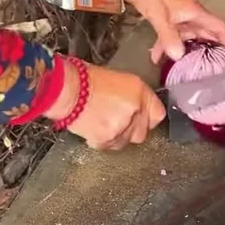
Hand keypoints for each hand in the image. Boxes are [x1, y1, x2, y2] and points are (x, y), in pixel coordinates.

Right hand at [45, 60, 164, 149]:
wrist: (66, 89)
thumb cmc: (87, 78)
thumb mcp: (120, 80)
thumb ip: (137, 96)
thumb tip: (142, 109)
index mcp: (139, 92)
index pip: (158, 114)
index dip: (149, 116)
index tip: (142, 116)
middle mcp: (134, 111)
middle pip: (143, 132)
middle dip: (133, 128)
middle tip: (118, 119)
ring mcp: (121, 128)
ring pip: (126, 141)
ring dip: (118, 135)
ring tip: (103, 120)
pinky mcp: (105, 141)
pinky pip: (111, 146)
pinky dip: (105, 140)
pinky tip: (95, 126)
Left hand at [99, 0, 224, 65]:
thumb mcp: (158, 15)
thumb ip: (168, 36)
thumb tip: (179, 56)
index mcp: (194, 11)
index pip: (219, 27)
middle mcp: (190, 14)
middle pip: (207, 34)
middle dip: (212, 51)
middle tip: (216, 70)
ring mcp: (179, 16)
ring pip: (188, 36)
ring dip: (186, 51)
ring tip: (187, 70)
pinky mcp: (167, 17)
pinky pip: (173, 35)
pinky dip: (167, 45)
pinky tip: (157, 58)